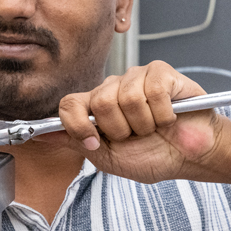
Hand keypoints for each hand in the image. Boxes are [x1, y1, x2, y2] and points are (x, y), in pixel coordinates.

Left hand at [46, 61, 225, 184]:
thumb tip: (39, 136)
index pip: (69, 104)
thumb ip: (75, 142)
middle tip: (138, 135)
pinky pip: (152, 92)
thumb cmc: (154, 156)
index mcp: (97, 106)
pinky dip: (163, 113)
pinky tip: (169, 116)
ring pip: (126, 99)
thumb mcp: (107, 158)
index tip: (96, 144)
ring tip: (155, 127)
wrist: (191, 158)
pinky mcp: (161, 72)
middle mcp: (114, 87)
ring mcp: (137, 76)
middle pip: (100, 103)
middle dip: (121, 130)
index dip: (79, 127)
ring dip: (145, 124)